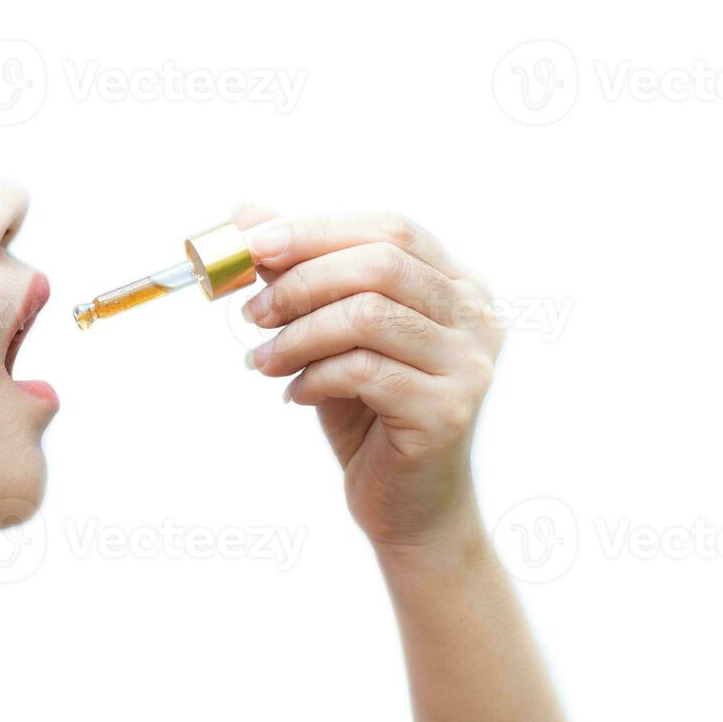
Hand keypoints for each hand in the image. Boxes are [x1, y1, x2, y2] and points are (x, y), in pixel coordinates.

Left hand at [236, 208, 503, 550]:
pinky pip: (365, 370)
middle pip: (381, 263)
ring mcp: (469, 364)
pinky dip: (313, 377)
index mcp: (456, 285)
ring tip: (262, 361)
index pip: (391, 229)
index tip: (253, 245)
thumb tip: (246, 213)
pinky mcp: (448, 411)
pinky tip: (295, 395)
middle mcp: (476, 317)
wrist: (409, 508)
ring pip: (369, 314)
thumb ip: (299, 273)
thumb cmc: (368, 413)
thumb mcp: (328, 334)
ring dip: (298, 333)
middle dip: (302, 280)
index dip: (319, 230)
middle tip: (251, 311)